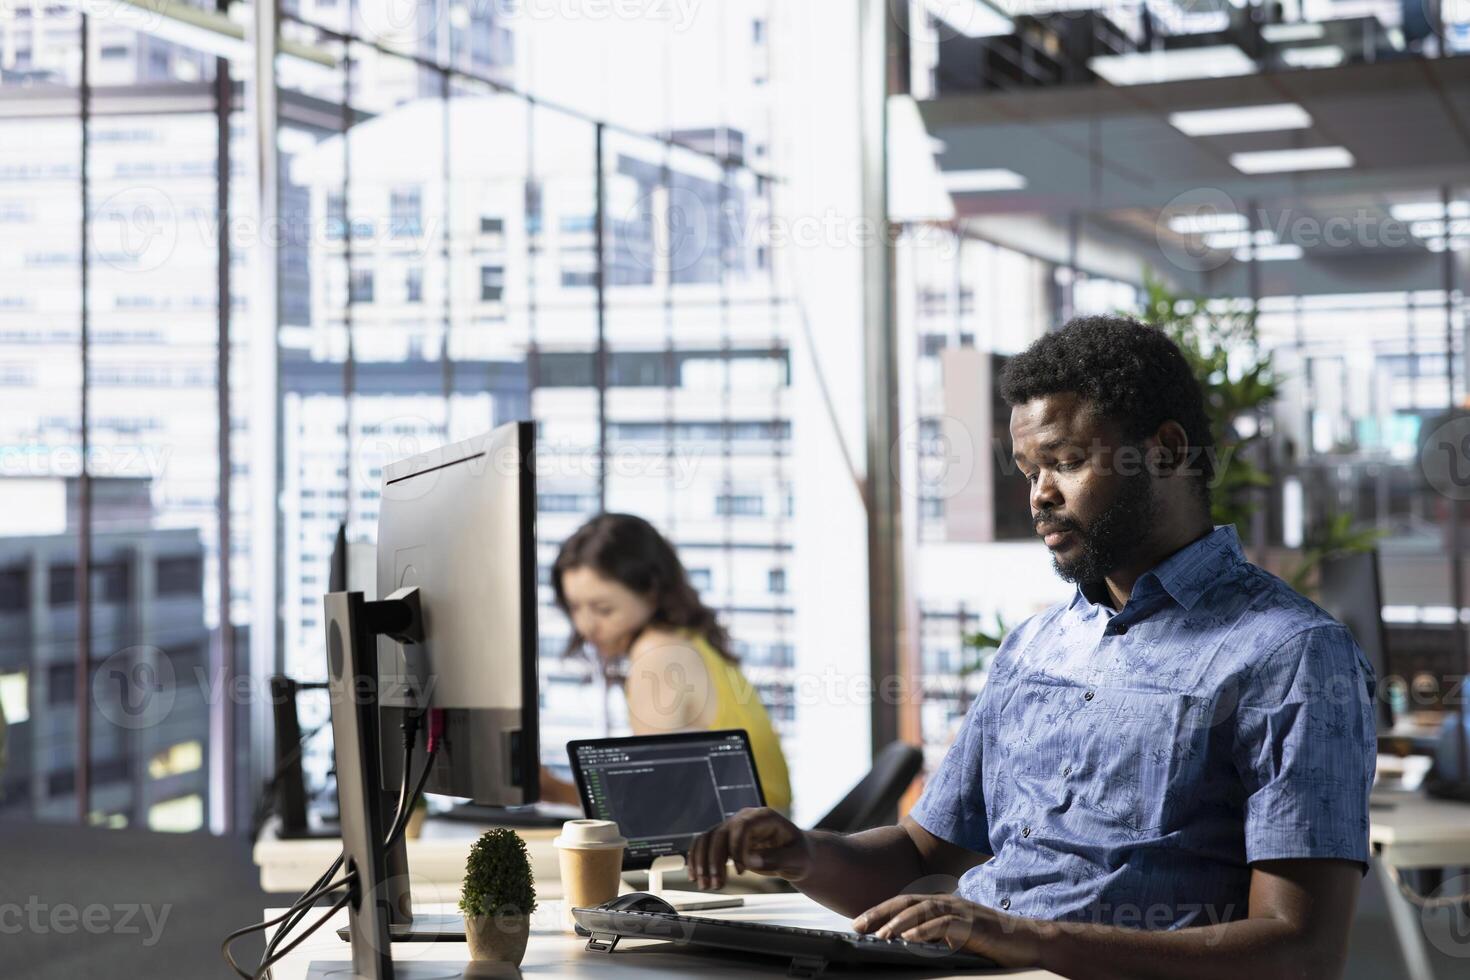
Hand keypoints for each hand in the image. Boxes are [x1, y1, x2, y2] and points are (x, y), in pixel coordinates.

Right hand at [686, 807, 811, 889]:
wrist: (796, 855)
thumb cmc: (799, 854)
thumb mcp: (797, 859)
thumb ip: (776, 859)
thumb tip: (751, 861)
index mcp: (765, 817)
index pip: (743, 826)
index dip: (738, 847)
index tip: (742, 871)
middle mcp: (746, 818)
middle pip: (721, 833)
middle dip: (715, 860)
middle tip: (716, 884)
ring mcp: (733, 827)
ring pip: (708, 838)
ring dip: (702, 862)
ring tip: (705, 884)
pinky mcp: (726, 839)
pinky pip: (705, 845)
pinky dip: (697, 860)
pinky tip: (695, 876)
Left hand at [851, 893, 1044, 967]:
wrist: (1027, 942)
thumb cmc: (992, 942)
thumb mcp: (957, 937)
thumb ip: (935, 936)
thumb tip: (906, 943)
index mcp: (943, 904)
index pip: (905, 903)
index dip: (880, 910)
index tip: (858, 922)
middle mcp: (949, 902)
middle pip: (908, 902)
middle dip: (880, 913)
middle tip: (857, 925)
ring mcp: (962, 912)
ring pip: (923, 911)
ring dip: (899, 922)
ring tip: (880, 935)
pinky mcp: (973, 925)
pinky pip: (945, 925)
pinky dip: (925, 931)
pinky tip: (910, 939)